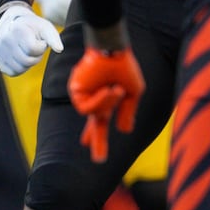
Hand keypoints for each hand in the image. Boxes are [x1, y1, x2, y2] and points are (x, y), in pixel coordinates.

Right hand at [0, 2, 64, 75]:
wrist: (12, 23)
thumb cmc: (32, 27)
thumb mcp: (45, 27)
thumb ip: (53, 38)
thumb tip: (60, 49)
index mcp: (17, 30)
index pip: (33, 49)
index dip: (41, 47)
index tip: (40, 41)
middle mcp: (4, 40)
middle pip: (27, 61)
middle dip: (36, 56)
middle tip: (35, 48)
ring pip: (20, 68)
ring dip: (28, 63)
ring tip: (27, 51)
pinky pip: (12, 72)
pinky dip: (20, 68)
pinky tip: (20, 57)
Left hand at [68, 47, 144, 161]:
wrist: (112, 49)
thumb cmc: (124, 65)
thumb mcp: (134, 91)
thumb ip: (128, 111)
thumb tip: (125, 131)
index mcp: (107, 100)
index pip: (101, 122)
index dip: (98, 138)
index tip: (95, 153)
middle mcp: (94, 100)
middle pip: (94, 125)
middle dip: (96, 140)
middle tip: (99, 160)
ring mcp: (84, 96)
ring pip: (94, 114)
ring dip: (107, 104)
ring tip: (116, 90)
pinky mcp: (76, 91)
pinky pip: (87, 107)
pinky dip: (100, 100)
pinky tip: (108, 89)